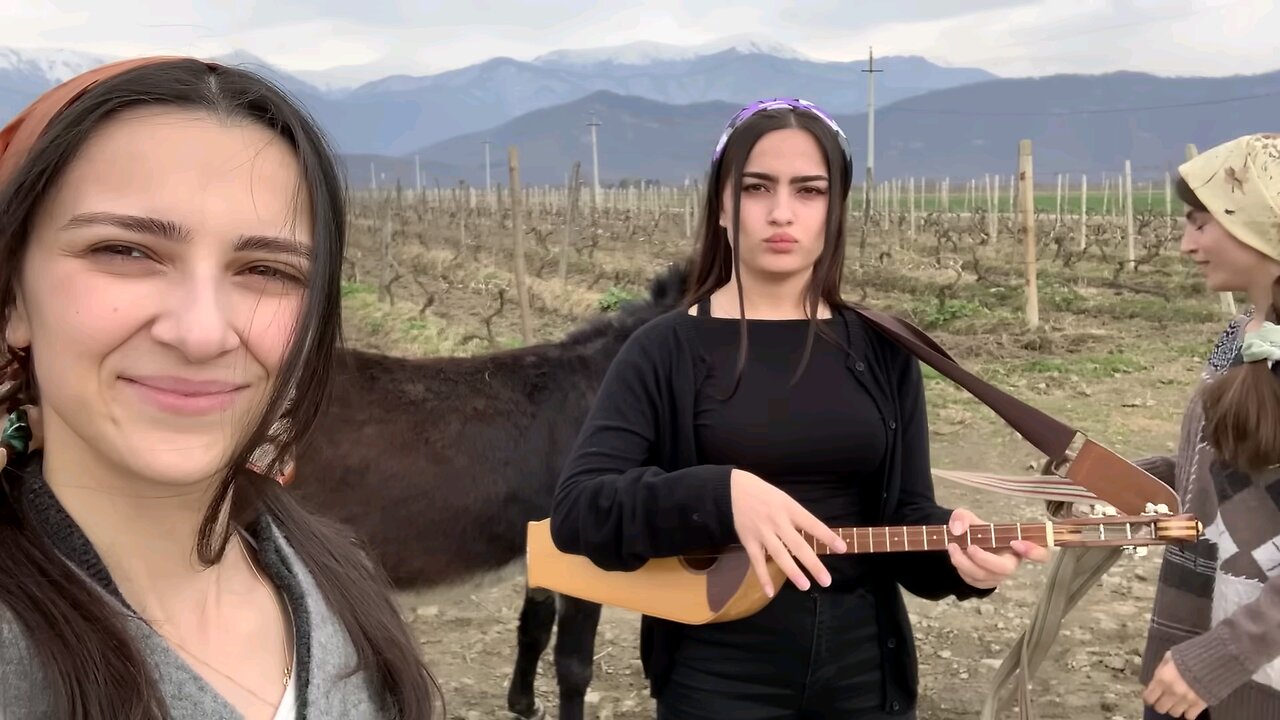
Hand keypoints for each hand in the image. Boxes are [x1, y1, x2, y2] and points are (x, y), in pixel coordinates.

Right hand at [729, 469, 845, 596]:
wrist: (733, 490)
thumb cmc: (764, 495)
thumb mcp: (784, 499)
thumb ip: (798, 518)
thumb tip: (817, 538)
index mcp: (790, 508)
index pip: (812, 524)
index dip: (827, 536)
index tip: (842, 549)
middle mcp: (778, 521)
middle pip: (798, 545)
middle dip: (813, 564)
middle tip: (826, 580)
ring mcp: (762, 532)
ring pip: (779, 555)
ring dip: (793, 572)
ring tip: (805, 586)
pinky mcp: (749, 541)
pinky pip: (757, 562)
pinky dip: (763, 577)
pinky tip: (770, 592)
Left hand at [946, 508, 1047, 588]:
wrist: (961, 544)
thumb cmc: (976, 532)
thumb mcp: (968, 517)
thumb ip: (962, 517)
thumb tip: (958, 528)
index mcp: (1018, 545)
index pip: (1041, 554)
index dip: (1035, 552)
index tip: (1015, 542)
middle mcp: (1011, 563)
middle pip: (1006, 569)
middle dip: (985, 559)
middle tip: (970, 546)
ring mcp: (997, 576)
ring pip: (985, 576)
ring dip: (965, 562)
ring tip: (952, 546)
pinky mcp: (983, 583)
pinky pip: (972, 580)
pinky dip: (960, 567)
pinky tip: (954, 554)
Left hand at [1143, 651, 1206, 718]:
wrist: (1214, 659)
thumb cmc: (1189, 655)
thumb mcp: (1170, 657)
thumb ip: (1161, 669)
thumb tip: (1156, 679)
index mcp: (1162, 678)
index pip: (1148, 697)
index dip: (1149, 698)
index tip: (1151, 697)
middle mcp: (1172, 691)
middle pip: (1160, 708)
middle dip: (1161, 703)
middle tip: (1164, 699)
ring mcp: (1186, 700)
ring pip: (1174, 713)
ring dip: (1174, 707)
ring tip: (1177, 701)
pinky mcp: (1200, 704)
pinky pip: (1189, 716)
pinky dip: (1188, 712)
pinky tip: (1188, 705)